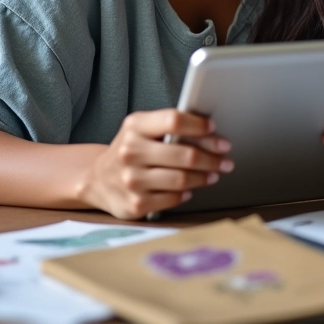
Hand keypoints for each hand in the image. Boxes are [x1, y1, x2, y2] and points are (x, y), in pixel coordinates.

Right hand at [81, 109, 233, 218]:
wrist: (97, 178)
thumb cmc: (130, 148)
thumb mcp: (141, 128)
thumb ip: (167, 125)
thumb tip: (209, 131)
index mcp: (135, 126)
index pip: (173, 120)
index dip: (198, 125)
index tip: (214, 130)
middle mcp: (131, 151)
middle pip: (184, 154)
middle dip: (212, 157)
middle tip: (226, 158)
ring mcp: (131, 180)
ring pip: (182, 179)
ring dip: (204, 176)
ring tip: (215, 173)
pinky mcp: (135, 204)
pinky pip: (172, 199)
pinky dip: (186, 193)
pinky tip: (191, 189)